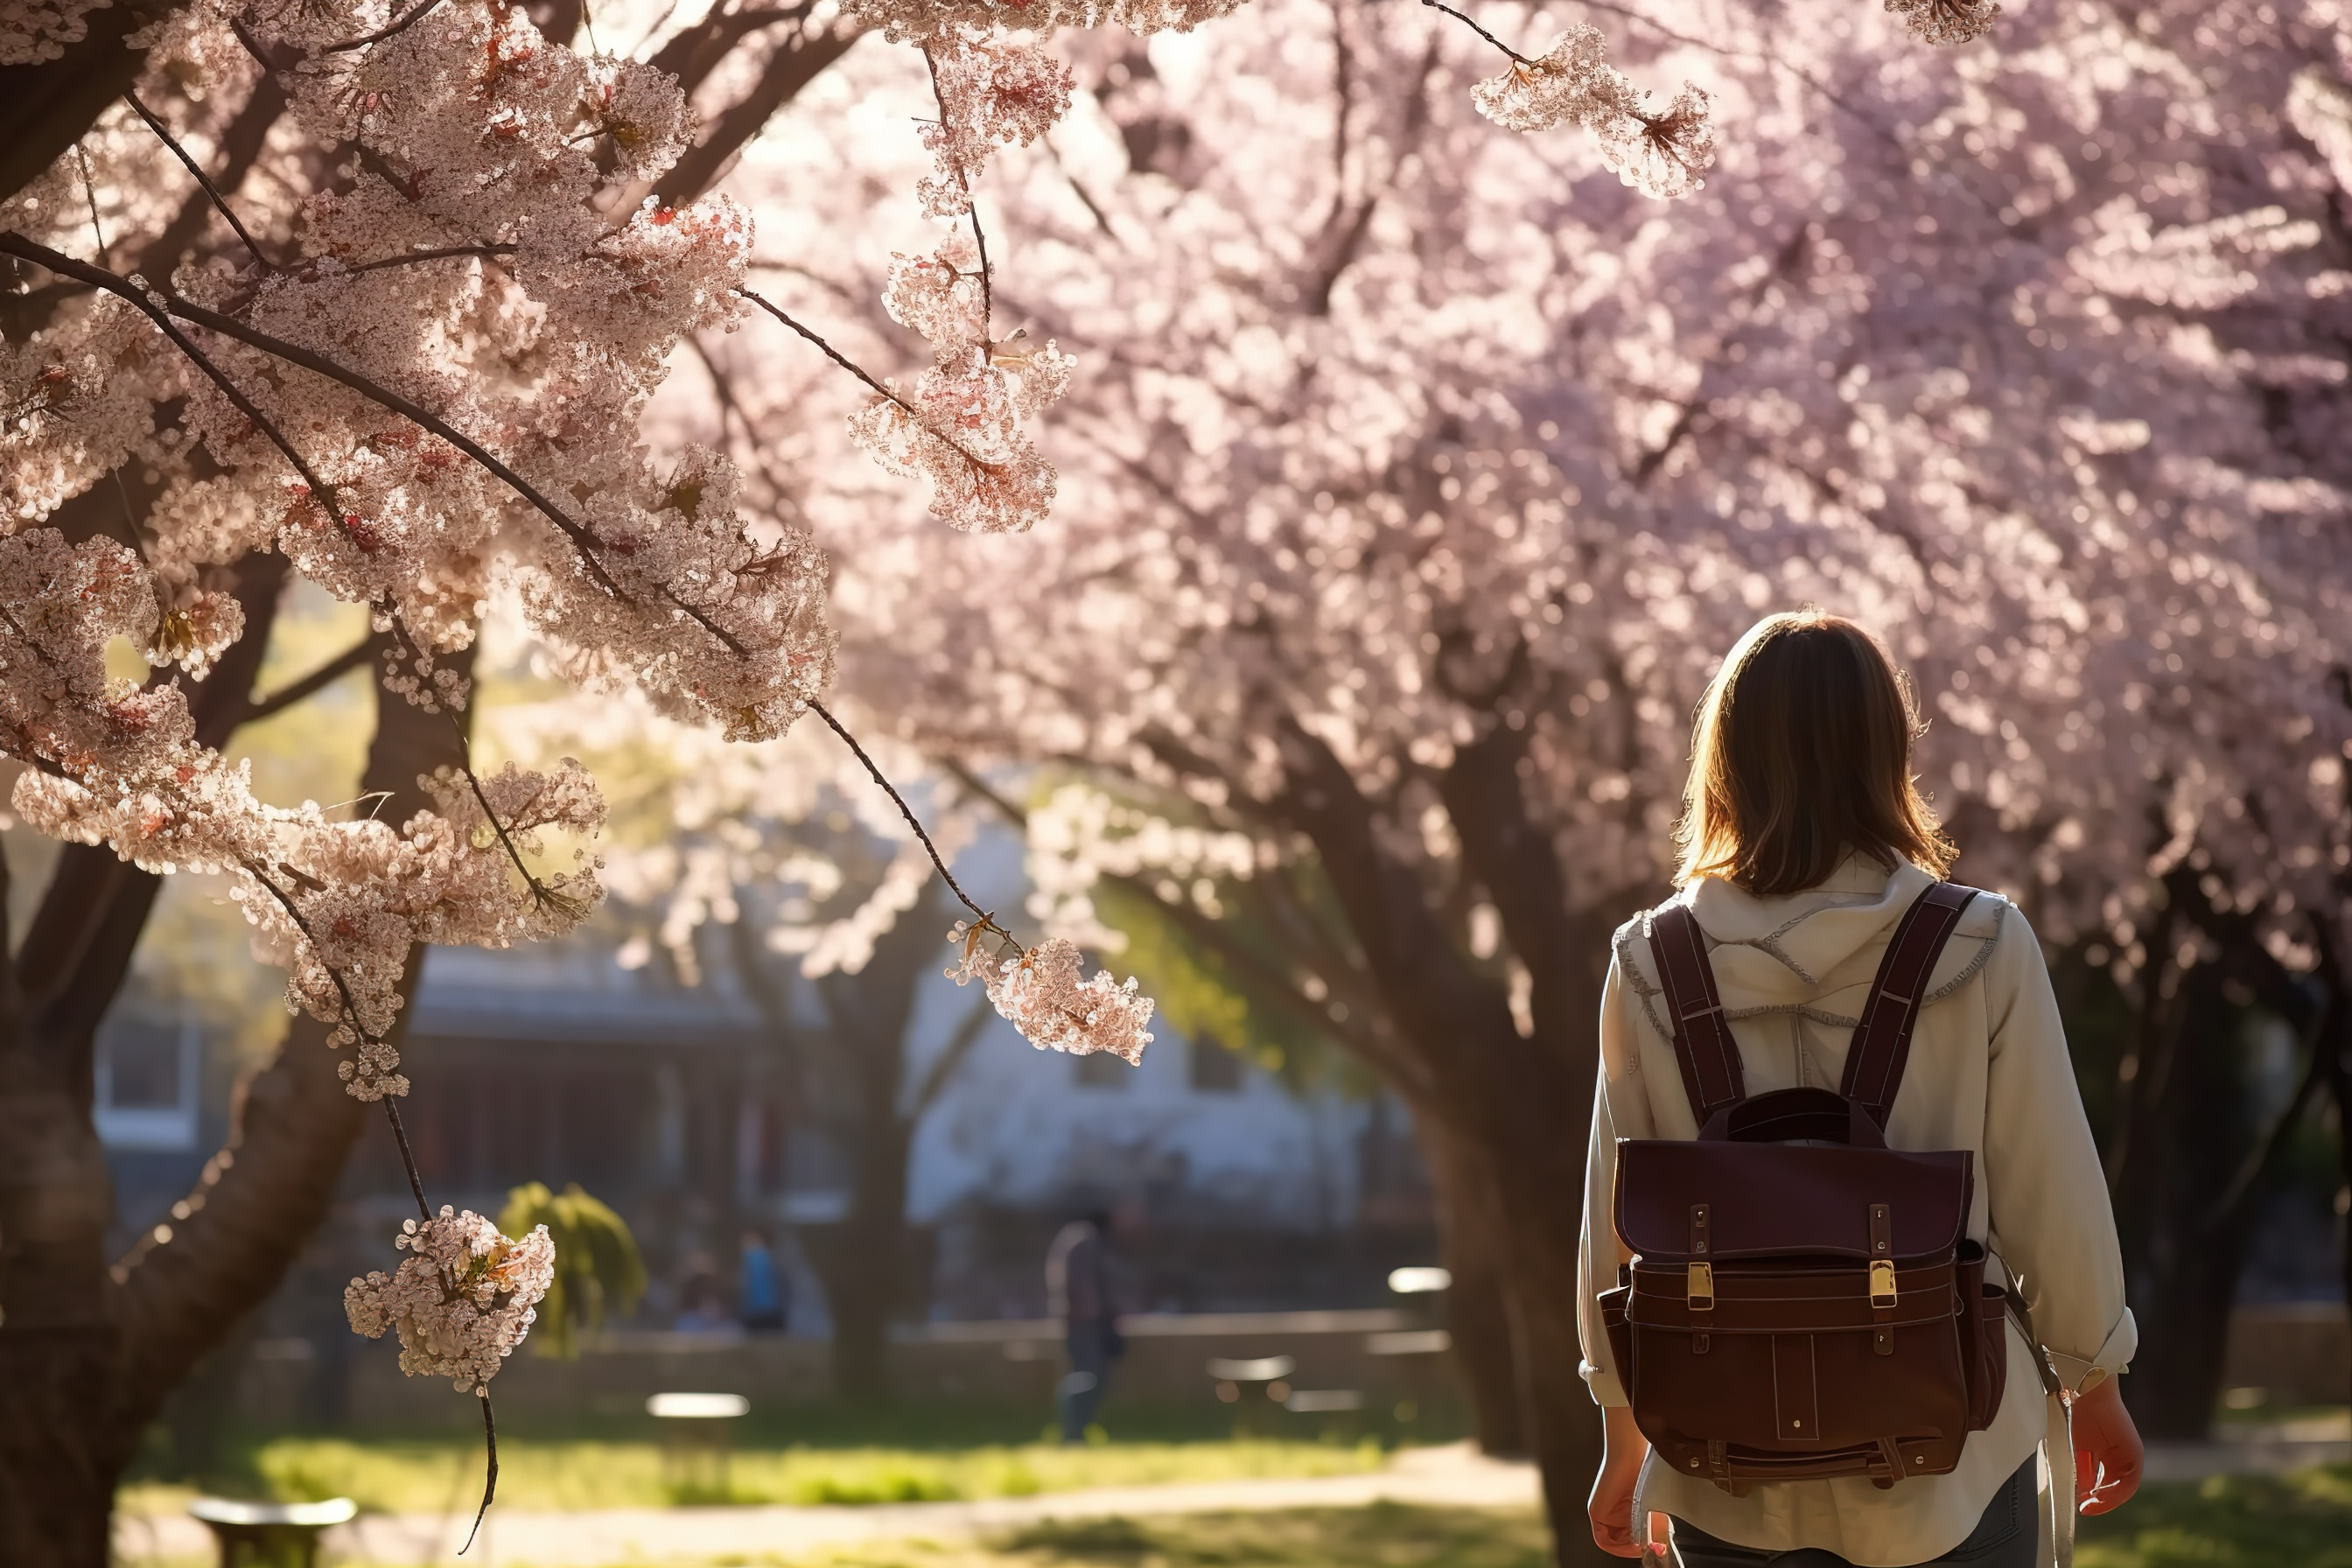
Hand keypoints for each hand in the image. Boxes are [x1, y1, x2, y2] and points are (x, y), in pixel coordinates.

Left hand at [1590, 1405, 1667, 1557]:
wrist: (1631, 1455)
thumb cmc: (1645, 1473)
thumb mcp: (1653, 1506)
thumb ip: (1654, 1528)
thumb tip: (1661, 1549)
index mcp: (1625, 1511)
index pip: (1628, 1540)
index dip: (1639, 1549)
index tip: (1653, 1550)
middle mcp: (1613, 1514)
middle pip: (1621, 1543)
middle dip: (1634, 1550)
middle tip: (1648, 1551)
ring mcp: (1603, 1513)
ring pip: (1612, 1543)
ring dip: (1627, 1549)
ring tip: (1641, 1546)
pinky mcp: (1596, 1512)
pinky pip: (1602, 1539)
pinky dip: (1616, 1546)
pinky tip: (1630, 1544)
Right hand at [2071, 1377, 2142, 1515]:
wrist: (2087, 1394)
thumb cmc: (2079, 1415)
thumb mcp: (2077, 1450)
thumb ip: (2081, 1471)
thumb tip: (2080, 1494)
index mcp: (2109, 1456)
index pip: (2106, 1485)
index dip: (2095, 1498)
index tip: (2080, 1507)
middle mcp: (2123, 1458)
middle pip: (2116, 1489)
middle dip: (2101, 1501)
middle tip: (2084, 1509)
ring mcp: (2131, 1456)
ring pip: (2124, 1488)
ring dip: (2108, 1499)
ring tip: (2091, 1505)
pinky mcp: (2135, 1454)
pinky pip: (2129, 1481)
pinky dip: (2115, 1491)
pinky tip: (2100, 1495)